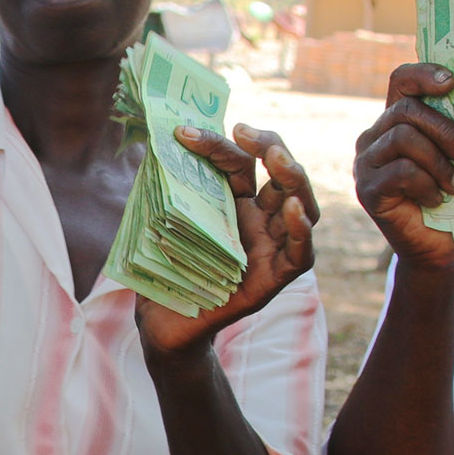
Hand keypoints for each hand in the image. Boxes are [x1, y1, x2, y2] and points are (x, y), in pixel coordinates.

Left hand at [136, 124, 319, 354]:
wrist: (162, 323)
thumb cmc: (162, 270)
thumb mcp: (158, 223)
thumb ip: (163, 190)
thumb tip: (152, 146)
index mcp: (233, 202)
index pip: (239, 164)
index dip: (219, 144)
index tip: (187, 131)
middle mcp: (258, 220)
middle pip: (279, 175)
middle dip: (270, 147)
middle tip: (245, 132)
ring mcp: (269, 248)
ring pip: (299, 207)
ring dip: (293, 180)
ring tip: (279, 160)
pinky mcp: (273, 280)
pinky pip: (299, 254)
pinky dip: (301, 231)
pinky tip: (294, 210)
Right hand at [353, 63, 453, 267]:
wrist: (442, 250)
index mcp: (398, 121)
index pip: (401, 80)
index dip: (424, 73)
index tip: (452, 81)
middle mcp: (375, 137)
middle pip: (406, 109)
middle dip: (446, 129)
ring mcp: (366, 163)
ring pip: (403, 138)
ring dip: (439, 161)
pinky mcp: (367, 189)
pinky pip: (400, 171)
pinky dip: (426, 184)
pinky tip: (436, 200)